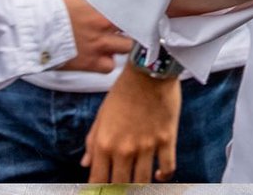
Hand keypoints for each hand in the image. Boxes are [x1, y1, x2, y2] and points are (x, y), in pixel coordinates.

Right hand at [56, 0, 131, 72]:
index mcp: (103, 7)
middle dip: (129, 27)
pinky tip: (102, 58)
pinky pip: (108, 67)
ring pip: (126, 48)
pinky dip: (107, 63)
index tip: (136, 12)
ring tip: (114, 42)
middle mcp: (105, 27)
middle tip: (123, 27)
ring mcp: (99, 46)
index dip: (134, 11)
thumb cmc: (52, 6)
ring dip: (121, 44)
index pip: (131, 8)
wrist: (34, 28)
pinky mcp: (89, 63)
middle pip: (133, 27)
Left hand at [81, 62, 180, 181]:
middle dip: (120, 189)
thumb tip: (85, 163)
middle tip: (123, 185)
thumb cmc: (124, 89)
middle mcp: (124, 149)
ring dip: (140, 185)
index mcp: (104, 143)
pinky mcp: (166, 139)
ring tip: (139, 181)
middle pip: (120, 185)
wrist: (149, 69)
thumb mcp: (102, 113)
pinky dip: (163, 176)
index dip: (99, 191)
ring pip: (142, 182)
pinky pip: (167, 168)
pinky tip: (158, 174)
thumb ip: (92, 140)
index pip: (97, 181)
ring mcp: (146, 146)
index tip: (103, 191)